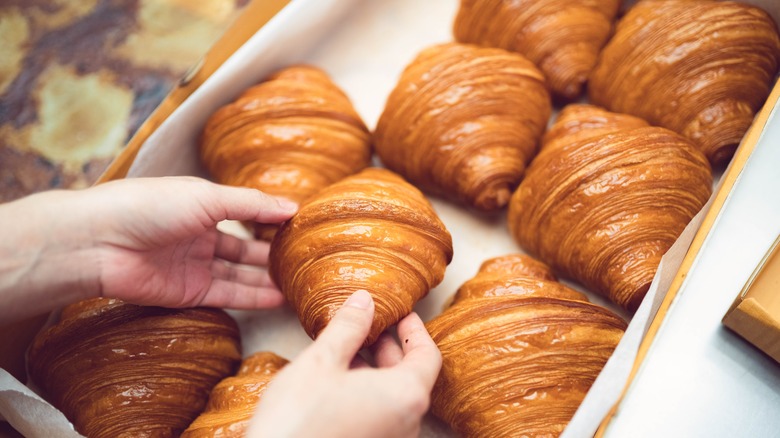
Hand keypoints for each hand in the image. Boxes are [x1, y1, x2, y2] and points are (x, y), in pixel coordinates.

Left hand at [0, 177, 296, 322]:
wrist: (100, 242)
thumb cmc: (150, 206)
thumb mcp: (208, 197)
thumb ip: (252, 205)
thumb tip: (293, 207)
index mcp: (203, 206)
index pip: (247, 214)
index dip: (273, 220)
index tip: (304, 226)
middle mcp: (200, 236)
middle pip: (245, 249)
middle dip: (274, 255)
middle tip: (306, 261)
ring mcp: (194, 266)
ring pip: (240, 274)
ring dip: (267, 279)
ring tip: (299, 284)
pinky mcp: (188, 292)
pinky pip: (227, 295)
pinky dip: (252, 297)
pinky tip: (278, 297)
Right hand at [248, 290, 441, 437]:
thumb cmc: (298, 422)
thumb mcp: (321, 362)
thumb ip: (348, 328)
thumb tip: (364, 300)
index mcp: (406, 396)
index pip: (428, 355)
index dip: (415, 330)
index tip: (402, 313)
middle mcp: (408, 424)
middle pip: (412, 377)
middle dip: (391, 348)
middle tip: (372, 325)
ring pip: (395, 398)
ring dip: (378, 371)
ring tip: (350, 351)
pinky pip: (382, 417)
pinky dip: (369, 395)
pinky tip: (340, 384)